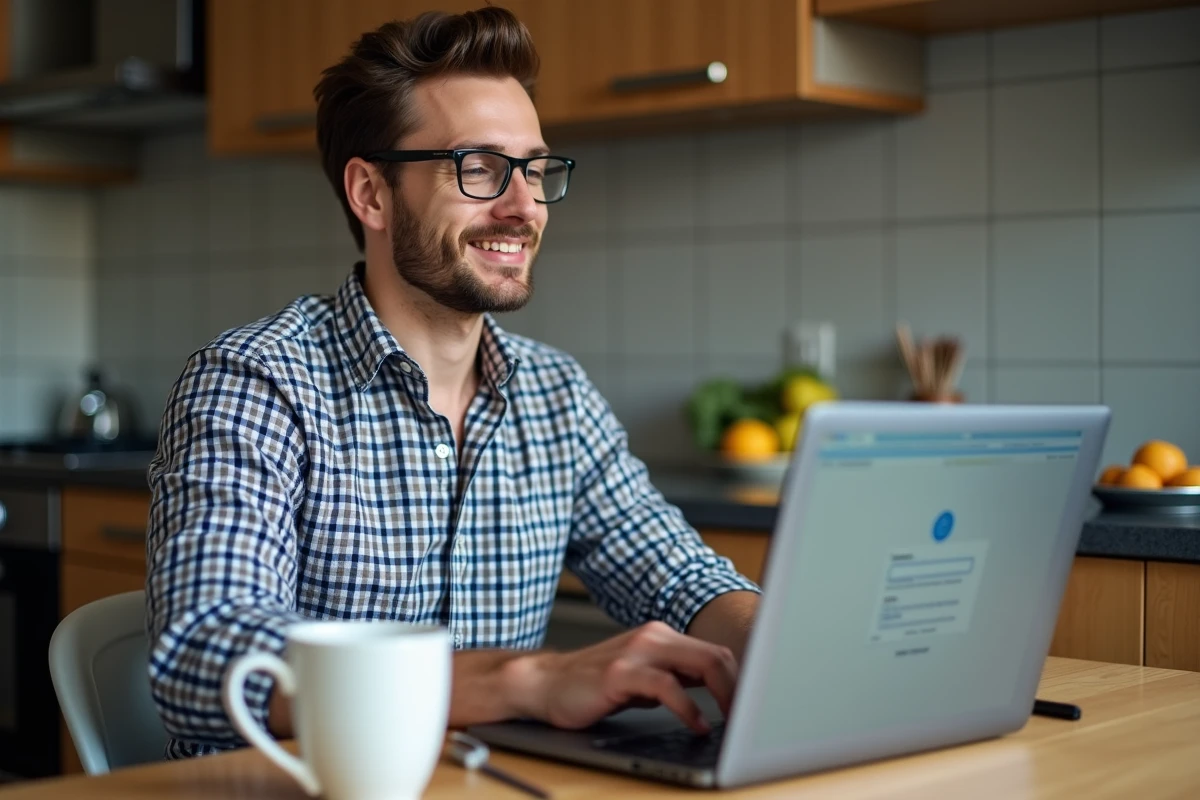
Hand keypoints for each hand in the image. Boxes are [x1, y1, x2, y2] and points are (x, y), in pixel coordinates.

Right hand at [519, 622, 737, 732]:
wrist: (545, 684)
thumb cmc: (594, 686)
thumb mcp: (643, 682)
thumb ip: (676, 681)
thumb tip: (719, 695)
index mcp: (662, 637)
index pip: (715, 653)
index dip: (741, 680)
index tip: (755, 706)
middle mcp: (653, 637)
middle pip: (715, 656)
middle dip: (740, 688)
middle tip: (751, 717)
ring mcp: (637, 651)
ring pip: (698, 664)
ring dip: (724, 695)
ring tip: (732, 721)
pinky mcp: (620, 672)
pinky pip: (666, 686)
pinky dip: (686, 707)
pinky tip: (695, 725)